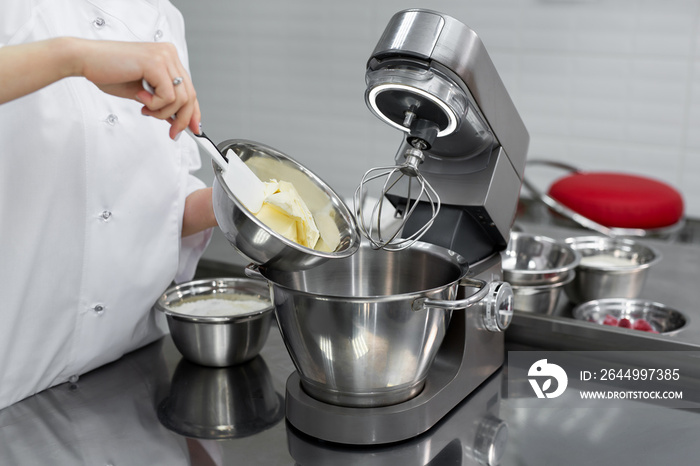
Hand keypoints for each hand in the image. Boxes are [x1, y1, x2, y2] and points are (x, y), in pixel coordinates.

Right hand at [0, 38, 200, 138]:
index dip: (194, 112)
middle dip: (182, 119)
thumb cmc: (109, 73)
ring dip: (162, 112)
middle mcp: (169, 54)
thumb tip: (178, 120)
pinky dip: (155, 104)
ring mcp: (164, 56)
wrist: (85, 60)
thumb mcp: (143, 93)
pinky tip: (140, 97)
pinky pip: (168, 96)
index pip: (189, 89)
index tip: (195, 129)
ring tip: (145, 107)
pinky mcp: (156, 63)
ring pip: (181, 98)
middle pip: (190, 95)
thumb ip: (161, 103)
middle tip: (172, 132)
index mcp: (168, 58)